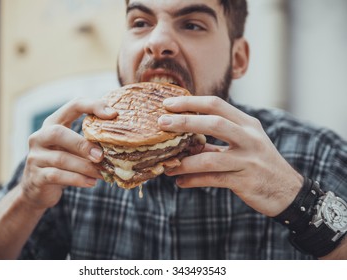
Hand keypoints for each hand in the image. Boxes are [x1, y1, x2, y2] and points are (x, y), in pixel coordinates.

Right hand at [20, 97, 116, 208]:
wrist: (38, 189)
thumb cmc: (63, 163)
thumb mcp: (73, 148)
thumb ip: (88, 141)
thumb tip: (121, 142)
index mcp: (53, 122)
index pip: (73, 105)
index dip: (93, 106)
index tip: (113, 114)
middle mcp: (40, 136)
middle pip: (58, 133)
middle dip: (82, 144)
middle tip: (101, 156)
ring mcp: (35, 156)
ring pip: (61, 159)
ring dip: (85, 167)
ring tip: (102, 173)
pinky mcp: (36, 176)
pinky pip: (57, 176)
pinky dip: (77, 180)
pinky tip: (91, 182)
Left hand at [158, 96, 302, 216]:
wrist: (288, 191)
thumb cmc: (260, 163)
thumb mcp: (244, 144)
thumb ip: (218, 140)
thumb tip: (185, 140)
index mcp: (247, 124)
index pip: (217, 104)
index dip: (191, 102)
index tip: (169, 104)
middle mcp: (249, 138)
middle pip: (214, 123)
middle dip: (184, 122)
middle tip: (161, 123)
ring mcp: (248, 160)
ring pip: (210, 158)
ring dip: (184, 162)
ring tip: (167, 166)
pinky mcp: (245, 181)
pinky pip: (213, 179)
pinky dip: (193, 181)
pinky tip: (181, 182)